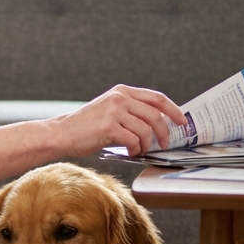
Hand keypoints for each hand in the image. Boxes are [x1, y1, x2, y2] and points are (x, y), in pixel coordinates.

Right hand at [61, 85, 186, 156]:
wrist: (61, 133)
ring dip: (147, 144)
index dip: (173, 110)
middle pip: (155, 114)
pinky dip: (135, 149)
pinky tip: (130, 152)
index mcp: (122, 91)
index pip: (157, 98)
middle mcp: (119, 98)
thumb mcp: (109, 110)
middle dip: (164, 132)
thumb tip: (156, 125)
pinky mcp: (108, 127)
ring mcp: (114, 111)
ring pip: (145, 130)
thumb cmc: (85, 126)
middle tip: (165, 143)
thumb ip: (130, 112)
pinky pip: (133, 140)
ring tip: (140, 150)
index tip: (182, 122)